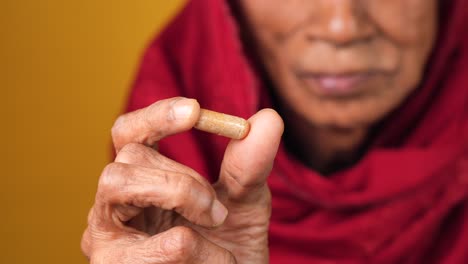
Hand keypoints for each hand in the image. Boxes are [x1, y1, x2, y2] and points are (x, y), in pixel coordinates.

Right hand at [81, 97, 283, 262]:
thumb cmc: (227, 248)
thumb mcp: (243, 203)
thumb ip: (250, 165)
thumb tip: (269, 117)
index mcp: (142, 181)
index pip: (128, 133)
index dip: (156, 115)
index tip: (195, 109)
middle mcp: (115, 204)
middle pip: (127, 154)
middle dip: (182, 173)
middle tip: (218, 207)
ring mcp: (107, 237)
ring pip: (117, 181)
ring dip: (179, 192)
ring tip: (214, 222)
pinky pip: (161, 242)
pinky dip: (204, 249)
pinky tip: (219, 261)